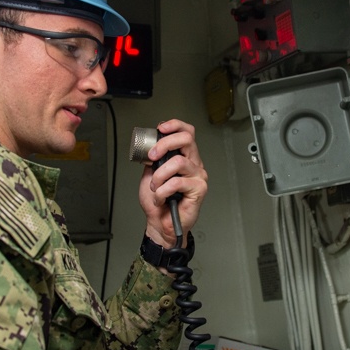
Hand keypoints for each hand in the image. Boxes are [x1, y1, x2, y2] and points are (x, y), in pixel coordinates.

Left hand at [138, 119, 207, 248]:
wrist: (160, 224)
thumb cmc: (157, 202)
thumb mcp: (150, 174)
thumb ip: (154, 159)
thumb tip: (151, 146)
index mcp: (184, 157)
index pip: (186, 132)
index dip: (174, 125)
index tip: (160, 128)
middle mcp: (194, 164)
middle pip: (186, 139)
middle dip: (165, 144)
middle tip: (153, 156)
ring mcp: (198, 175)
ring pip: (177, 162)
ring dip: (159, 176)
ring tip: (155, 188)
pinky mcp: (199, 188)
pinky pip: (176, 182)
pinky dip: (162, 191)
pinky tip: (161, 199)